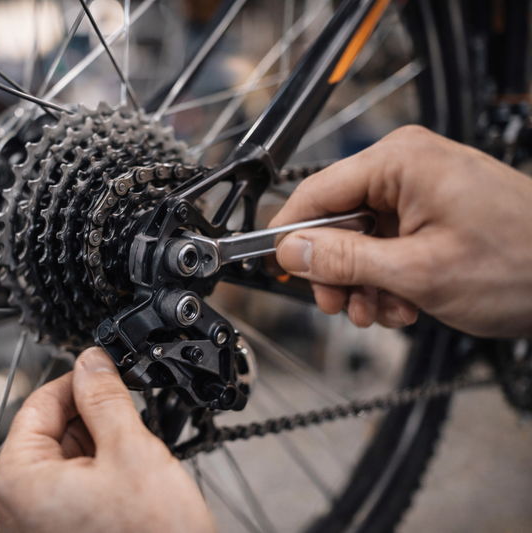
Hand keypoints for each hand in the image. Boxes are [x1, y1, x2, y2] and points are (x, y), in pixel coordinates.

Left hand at [0, 347, 214, 532]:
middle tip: (131, 424)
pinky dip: (97, 481)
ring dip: (98, 453)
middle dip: (92, 422)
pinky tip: (128, 491)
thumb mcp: (132, 452)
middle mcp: (11, 512)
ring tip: (133, 467)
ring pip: (62, 464)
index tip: (108, 373)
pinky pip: (67, 495)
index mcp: (16, 482)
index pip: (39, 404)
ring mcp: (31, 532)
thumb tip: (91, 361)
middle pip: (49, 435)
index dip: (79, 382)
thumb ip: (105, 397)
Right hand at [269, 125, 531, 336]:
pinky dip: (386, 278)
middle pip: (335, 220)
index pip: (315, 192)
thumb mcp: (416, 271)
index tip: (280, 269)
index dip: (291, 235)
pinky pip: (385, 243)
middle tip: (341, 306)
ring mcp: (419, 187)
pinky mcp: (430, 209)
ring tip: (383, 312)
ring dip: (363, 283)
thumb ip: (343, 260)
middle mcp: (405, 165)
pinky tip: (404, 304)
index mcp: (398, 161)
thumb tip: (290, 250)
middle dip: (336, 271)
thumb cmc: (520, 264)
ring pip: (358, 239)